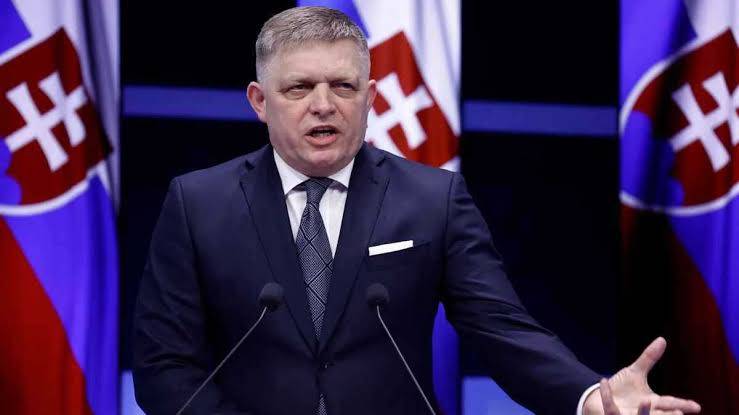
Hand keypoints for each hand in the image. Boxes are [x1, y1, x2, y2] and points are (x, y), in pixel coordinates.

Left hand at [583, 337, 700, 414]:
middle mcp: (643, 412)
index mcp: (652, 403)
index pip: (670, 403)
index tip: (697, 407)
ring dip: (643, 411)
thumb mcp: (635, 372)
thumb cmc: (622, 389)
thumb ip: (649, 358)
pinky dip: (607, 395)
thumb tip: (662, 339)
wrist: (599, 400)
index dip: (683, 405)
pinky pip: (611, 408)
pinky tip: (604, 380)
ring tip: (647, 400)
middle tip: (679, 413)